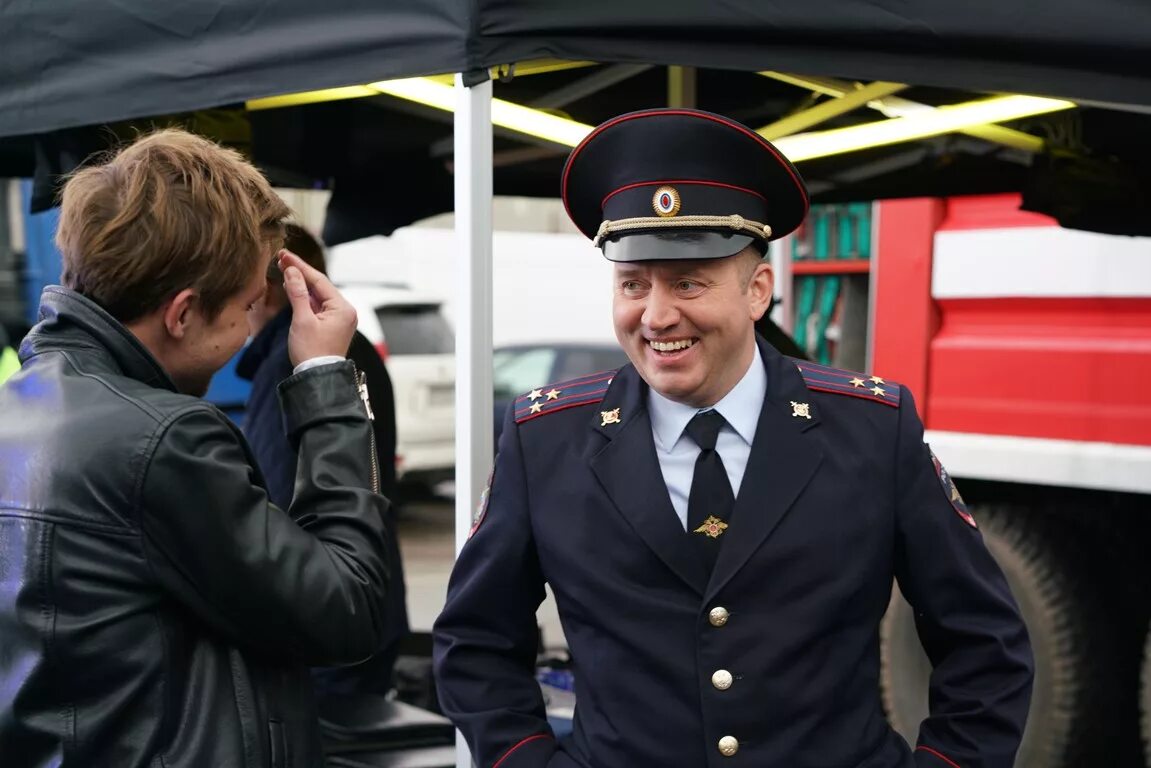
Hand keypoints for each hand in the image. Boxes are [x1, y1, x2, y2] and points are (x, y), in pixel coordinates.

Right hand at [279, 250, 356, 366]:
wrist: (316, 378)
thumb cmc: (311, 353)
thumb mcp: (302, 320)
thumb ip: (297, 293)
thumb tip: (292, 271)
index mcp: (343, 309)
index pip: (320, 280)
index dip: (301, 267)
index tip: (286, 255)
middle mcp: (345, 311)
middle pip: (320, 286)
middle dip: (300, 273)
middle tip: (283, 258)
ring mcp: (339, 318)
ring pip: (318, 295)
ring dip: (301, 284)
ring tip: (284, 269)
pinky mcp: (331, 325)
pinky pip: (318, 305)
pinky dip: (305, 297)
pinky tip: (292, 287)